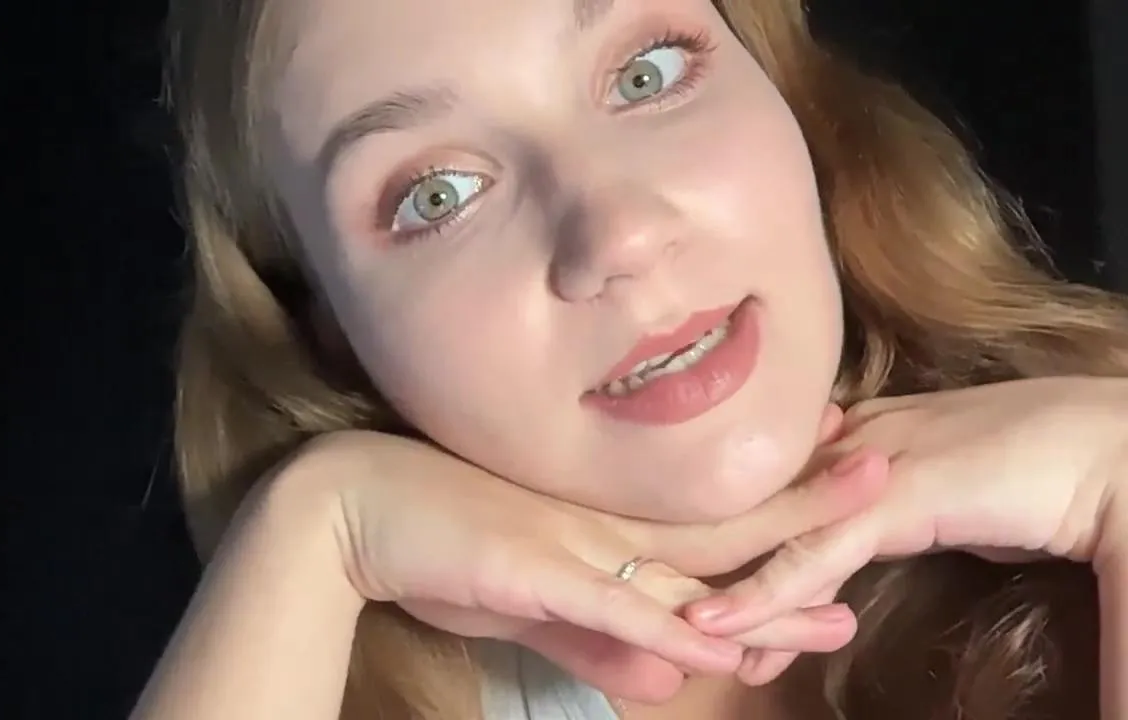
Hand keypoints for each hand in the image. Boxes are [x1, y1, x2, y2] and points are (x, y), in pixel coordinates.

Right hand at [302, 424, 885, 702]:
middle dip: (807, 519)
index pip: (706, 519)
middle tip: (888, 490)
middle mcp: (600, 525)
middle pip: (721, 532)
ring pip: (688, 574)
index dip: (774, 500)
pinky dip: (677, 629)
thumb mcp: (528, 603)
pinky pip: (619, 607)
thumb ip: (597, 640)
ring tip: (845, 596)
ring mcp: (572, 545)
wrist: (351, 512)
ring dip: (766, 587)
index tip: (838, 472)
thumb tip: (670, 677)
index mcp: (601, 521)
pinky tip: (730, 647)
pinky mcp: (536, 572)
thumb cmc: (436, 546)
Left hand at [686, 377, 1127, 685]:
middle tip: (671, 622)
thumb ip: (903, 517)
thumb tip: (879, 540)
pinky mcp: (895, 492)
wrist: (1113, 447)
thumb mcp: (948, 504)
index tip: (710, 594)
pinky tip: (724, 625)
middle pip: (755, 511)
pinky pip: (815, 553)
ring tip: (682, 639)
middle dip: (712, 568)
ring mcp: (868, 463)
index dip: (741, 545)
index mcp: (857, 442)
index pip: (777, 497)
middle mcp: (850, 444)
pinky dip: (768, 593)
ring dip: (728, 591)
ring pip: (771, 534)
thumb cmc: (1045, 470)